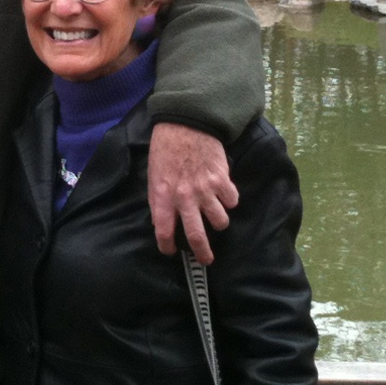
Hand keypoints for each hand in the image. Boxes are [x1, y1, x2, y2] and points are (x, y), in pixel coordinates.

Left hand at [148, 123, 238, 264]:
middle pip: (196, 235)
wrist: (186, 125)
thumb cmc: (165, 150)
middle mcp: (185, 197)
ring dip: (218, 221)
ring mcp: (206, 190)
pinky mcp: (222, 181)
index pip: (163, 230)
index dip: (166, 245)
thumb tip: (161, 221)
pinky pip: (232, 202)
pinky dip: (229, 201)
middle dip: (202, 252)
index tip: (170, 250)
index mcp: (163, 196)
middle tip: (206, 259)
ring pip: (220, 221)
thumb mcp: (153, 175)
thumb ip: (158, 199)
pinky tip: (223, 193)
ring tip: (214, 215)